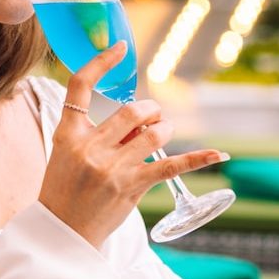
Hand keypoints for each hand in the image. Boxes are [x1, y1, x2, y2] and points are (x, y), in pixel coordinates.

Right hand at [39, 42, 228, 247]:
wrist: (62, 231)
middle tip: (152, 117)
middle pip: (131, 110)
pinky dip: (197, 159)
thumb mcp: (66, 155)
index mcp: (67, 134)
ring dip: (163, 129)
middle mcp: (89, 146)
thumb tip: (136, 122)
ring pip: (153, 133)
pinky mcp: (131, 186)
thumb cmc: (63, 190)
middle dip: (150, 110)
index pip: (79, 85)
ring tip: (160, 134)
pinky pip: (170, 166)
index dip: (101, 61)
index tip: (120, 47)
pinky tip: (217, 155)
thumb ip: (96, 134)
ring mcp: (111, 167)